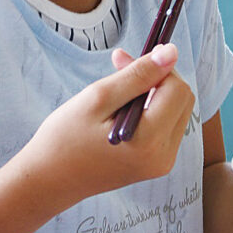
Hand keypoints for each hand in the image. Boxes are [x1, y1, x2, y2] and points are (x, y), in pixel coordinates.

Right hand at [19, 44, 194, 205]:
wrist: (50, 180)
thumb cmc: (66, 138)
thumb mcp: (98, 97)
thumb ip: (138, 74)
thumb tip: (171, 52)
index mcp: (150, 140)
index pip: (177, 88)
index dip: (156, 67)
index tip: (125, 60)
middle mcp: (163, 156)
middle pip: (182, 99)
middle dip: (157, 77)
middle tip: (121, 68)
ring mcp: (161, 164)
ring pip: (176, 111)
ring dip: (154, 92)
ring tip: (117, 91)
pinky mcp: (155, 165)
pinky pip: (166, 127)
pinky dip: (151, 110)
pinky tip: (122, 109)